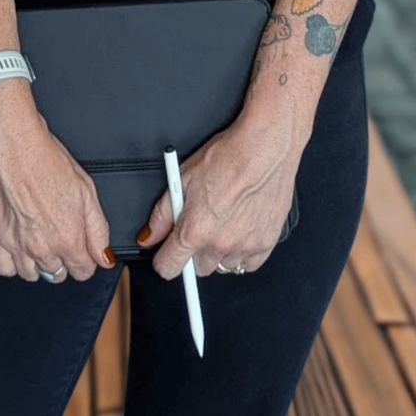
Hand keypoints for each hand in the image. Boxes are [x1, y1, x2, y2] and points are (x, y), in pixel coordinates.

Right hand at [0, 112, 116, 282]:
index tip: (81, 247)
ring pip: (32, 275)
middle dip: (62, 258)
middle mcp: (42, 248)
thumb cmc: (46, 160)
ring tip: (38, 236)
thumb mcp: (86, 190)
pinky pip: (6, 269)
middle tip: (58, 232)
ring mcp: (16, 246)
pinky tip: (19, 244)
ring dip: (38, 262)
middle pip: (58, 274)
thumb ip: (98, 230)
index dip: (85, 258)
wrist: (12, 145)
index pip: (83, 271)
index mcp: (68, 238)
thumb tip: (104, 257)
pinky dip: (13, 261)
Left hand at [137, 116, 301, 279]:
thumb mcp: (183, 177)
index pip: (169, 267)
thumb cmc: (227, 156)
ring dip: (219, 252)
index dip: (164, 260)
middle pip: (198, 268)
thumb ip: (162, 214)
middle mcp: (220, 244)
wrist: (265, 148)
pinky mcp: (266, 244)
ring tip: (224, 222)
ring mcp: (244, 246)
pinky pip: (248, 264)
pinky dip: (243, 253)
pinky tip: (241, 229)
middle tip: (201, 225)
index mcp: (195, 230)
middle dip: (194, 251)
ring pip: (223, 266)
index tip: (166, 254)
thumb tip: (149, 236)